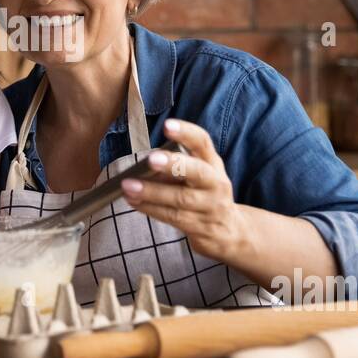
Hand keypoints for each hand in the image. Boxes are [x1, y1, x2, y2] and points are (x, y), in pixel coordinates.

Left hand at [120, 119, 245, 263]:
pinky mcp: (201, 228)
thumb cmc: (206, 195)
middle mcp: (216, 184)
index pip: (203, 143)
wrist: (229, 231)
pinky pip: (173, 217)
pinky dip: (151, 208)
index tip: (167, 125)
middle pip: (198, 172)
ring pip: (181, 199)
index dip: (186, 133)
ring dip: (152, 192)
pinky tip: (134, 201)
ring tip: (128, 185)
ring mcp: (211, 207)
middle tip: (151, 159)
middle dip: (174, 165)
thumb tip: (144, 165)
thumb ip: (179, 166)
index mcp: (213, 164)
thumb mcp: (201, 175)